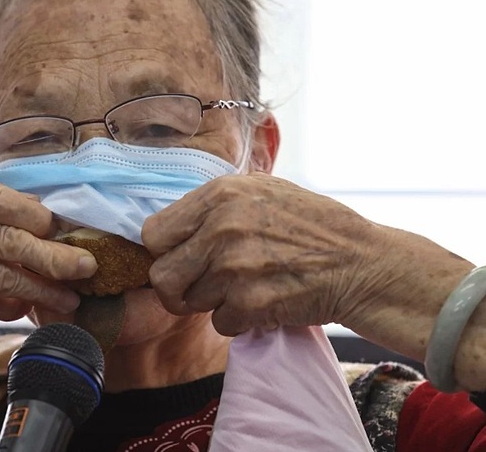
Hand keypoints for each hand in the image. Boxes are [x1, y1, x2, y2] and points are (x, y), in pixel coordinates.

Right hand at [0, 161, 96, 330]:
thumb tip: (33, 209)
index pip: (5, 200)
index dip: (43, 219)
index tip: (68, 231)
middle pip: (8, 238)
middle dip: (54, 258)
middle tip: (87, 269)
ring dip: (39, 290)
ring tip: (69, 299)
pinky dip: (6, 306)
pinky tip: (25, 307)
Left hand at [141, 173, 384, 335]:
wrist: (362, 263)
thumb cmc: (312, 226)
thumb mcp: (262, 191)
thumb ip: (214, 205)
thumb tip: (172, 228)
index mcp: (219, 195)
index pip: (153, 233)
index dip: (164, 252)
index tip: (181, 259)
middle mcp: (221, 227)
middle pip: (161, 276)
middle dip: (177, 289)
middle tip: (199, 289)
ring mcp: (235, 267)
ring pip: (189, 303)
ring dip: (212, 303)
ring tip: (244, 288)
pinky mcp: (251, 303)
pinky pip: (220, 324)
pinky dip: (238, 321)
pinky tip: (263, 302)